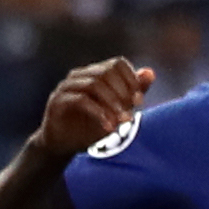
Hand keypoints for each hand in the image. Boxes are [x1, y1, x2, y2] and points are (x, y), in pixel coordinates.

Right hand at [35, 57, 152, 158]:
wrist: (63, 145)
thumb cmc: (90, 126)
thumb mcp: (116, 111)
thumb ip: (132, 93)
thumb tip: (151, 72)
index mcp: (94, 73)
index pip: (117, 63)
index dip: (131, 79)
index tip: (139, 101)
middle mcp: (79, 75)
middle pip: (106, 72)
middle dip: (123, 93)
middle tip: (131, 113)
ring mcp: (67, 86)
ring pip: (94, 84)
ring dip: (113, 104)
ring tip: (123, 122)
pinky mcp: (58, 101)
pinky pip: (81, 100)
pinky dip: (99, 113)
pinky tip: (109, 128)